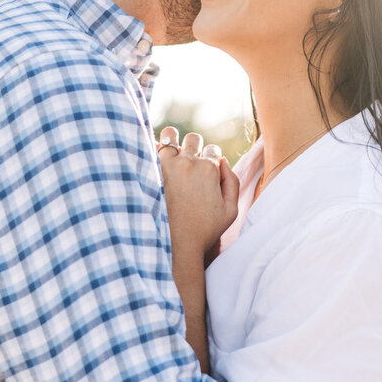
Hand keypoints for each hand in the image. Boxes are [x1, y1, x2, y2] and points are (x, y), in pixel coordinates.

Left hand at [157, 127, 238, 260]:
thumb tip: (222, 161)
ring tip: (171, 156)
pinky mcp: (149, 170)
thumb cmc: (204, 231)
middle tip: (189, 165)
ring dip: (173, 142)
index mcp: (210, 169)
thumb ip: (232, 181)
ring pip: (171, 136)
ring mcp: (167, 164)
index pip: (213, 150)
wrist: (175, 245)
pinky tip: (154, 161)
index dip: (211, 160)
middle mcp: (189, 162)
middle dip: (194, 148)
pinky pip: (151, 148)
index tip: (205, 172)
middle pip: (194, 139)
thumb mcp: (230, 210)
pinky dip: (153, 151)